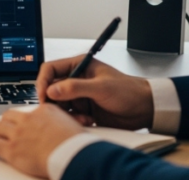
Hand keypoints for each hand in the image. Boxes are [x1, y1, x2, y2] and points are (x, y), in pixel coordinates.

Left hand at [0, 105, 83, 177]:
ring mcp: (19, 133)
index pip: (27, 112)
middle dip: (4, 123)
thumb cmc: (78, 144)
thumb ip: (63, 123)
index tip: (19, 122)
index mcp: (44, 111)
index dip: (21, 118)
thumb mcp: (74, 125)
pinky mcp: (12, 148)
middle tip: (2, 128)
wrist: (74, 154)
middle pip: (9, 117)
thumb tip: (67, 125)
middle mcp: (29, 119)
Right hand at [37, 55, 153, 129]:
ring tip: (82, 118)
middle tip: (62, 112)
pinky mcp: (83, 110)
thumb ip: (75, 88)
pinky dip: (75, 120)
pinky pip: (69, 116)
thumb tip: (52, 90)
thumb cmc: (129, 91)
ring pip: (59, 105)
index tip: (44, 96)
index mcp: (78, 66)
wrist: (145, 110)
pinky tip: (88, 121)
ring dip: (66, 114)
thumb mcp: (101, 87)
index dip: (43, 82)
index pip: (50, 70)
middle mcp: (75, 80)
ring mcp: (79, 96)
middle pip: (51, 90)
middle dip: (55, 103)